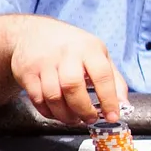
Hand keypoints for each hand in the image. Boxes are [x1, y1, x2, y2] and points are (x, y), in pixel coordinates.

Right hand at [9, 16, 128, 124]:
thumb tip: (124, 104)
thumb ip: (113, 79)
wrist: (32, 31)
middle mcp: (66, 54)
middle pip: (73, 86)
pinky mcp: (26, 72)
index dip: (109, 99)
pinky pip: (37, 99)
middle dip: (83, 109)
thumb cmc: (72, 47)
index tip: (112, 116)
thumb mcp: (98, 54)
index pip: (102, 75)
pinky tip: (57, 113)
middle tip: (90, 119)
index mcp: (89, 49)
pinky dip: (48, 112)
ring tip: (74, 119)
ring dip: (65, 115)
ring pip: (53, 96)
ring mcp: (43, 63)